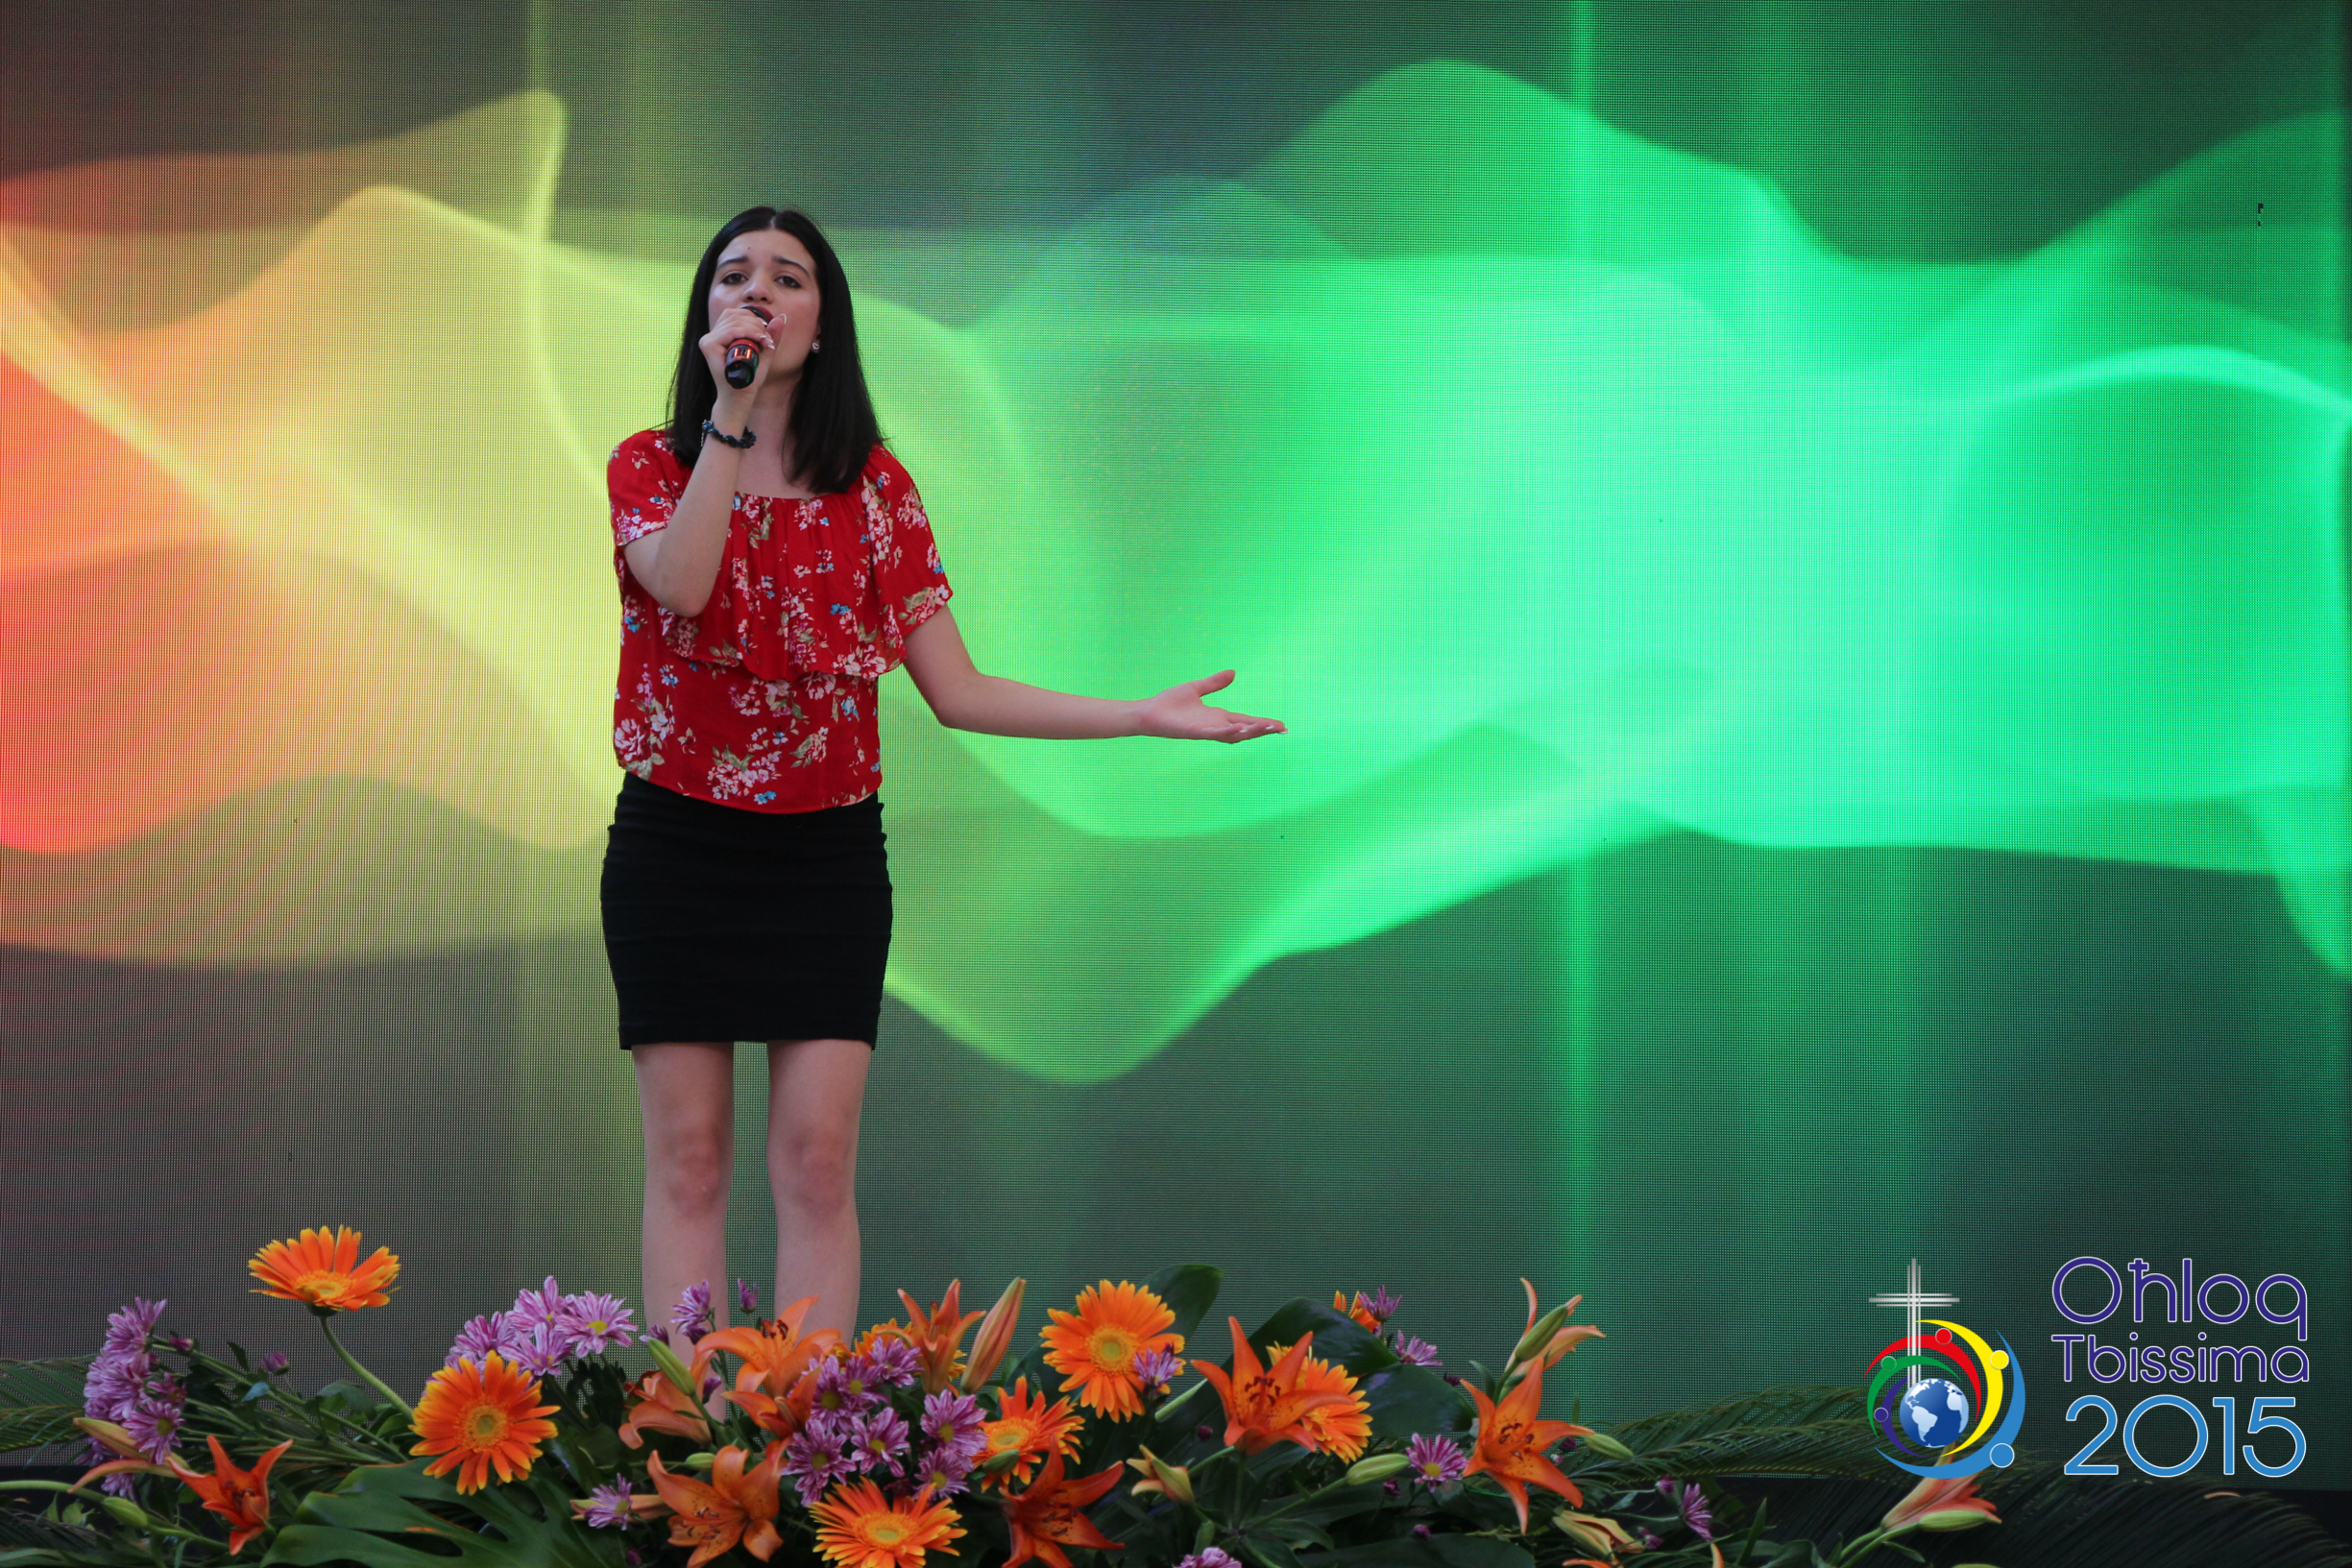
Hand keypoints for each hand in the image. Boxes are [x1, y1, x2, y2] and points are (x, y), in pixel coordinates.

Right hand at [700, 304, 777, 396]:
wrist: (741, 397)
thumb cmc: (750, 377)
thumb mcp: (764, 353)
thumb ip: (771, 335)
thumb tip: (782, 316)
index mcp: (720, 334)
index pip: (736, 314)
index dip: (753, 318)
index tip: (767, 335)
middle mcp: (711, 335)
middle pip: (735, 314)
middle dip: (756, 324)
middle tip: (768, 340)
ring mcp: (708, 340)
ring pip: (734, 320)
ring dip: (754, 329)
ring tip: (765, 342)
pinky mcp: (708, 345)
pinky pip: (731, 330)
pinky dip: (748, 332)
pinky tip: (759, 340)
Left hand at [1137, 671, 1286, 742]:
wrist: (1148, 712)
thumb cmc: (1169, 703)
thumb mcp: (1196, 688)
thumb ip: (1214, 683)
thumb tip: (1233, 672)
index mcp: (1218, 717)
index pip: (1246, 720)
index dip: (1263, 723)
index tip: (1281, 725)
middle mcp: (1215, 726)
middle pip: (1246, 730)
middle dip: (1264, 730)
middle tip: (1283, 729)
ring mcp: (1206, 730)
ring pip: (1234, 734)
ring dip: (1251, 732)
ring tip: (1268, 728)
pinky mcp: (1194, 732)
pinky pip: (1214, 734)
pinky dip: (1227, 732)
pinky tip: (1239, 729)